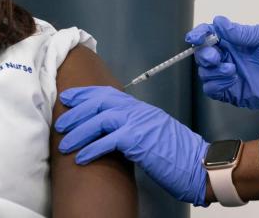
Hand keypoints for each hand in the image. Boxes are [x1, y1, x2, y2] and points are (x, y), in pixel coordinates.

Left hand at [55, 86, 209, 205]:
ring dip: (79, 131)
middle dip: (77, 112)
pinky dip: (91, 148)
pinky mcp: (139, 140)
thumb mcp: (153, 133)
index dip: (86, 94)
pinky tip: (81, 157)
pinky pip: (108, 141)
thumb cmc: (177, 153)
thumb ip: (134, 127)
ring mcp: (139, 123)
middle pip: (100, 102)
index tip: (69, 98)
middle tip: (61, 123)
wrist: (198, 163)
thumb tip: (113, 132)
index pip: (108, 93)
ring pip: (100, 119)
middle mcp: (138, 111)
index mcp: (141, 109)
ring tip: (64, 144)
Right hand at [186, 16, 258, 112]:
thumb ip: (240, 32)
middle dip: (204, 54)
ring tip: (231, 69)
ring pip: (205, 72)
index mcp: (236, 41)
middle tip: (216, 55)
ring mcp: (230, 76)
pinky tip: (231, 79)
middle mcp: (230, 57)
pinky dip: (216, 84)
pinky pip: (212, 89)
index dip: (199, 35)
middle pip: (203, 54)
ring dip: (212, 70)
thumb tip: (218, 22)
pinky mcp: (232, 92)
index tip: (194, 37)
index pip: (210, 35)